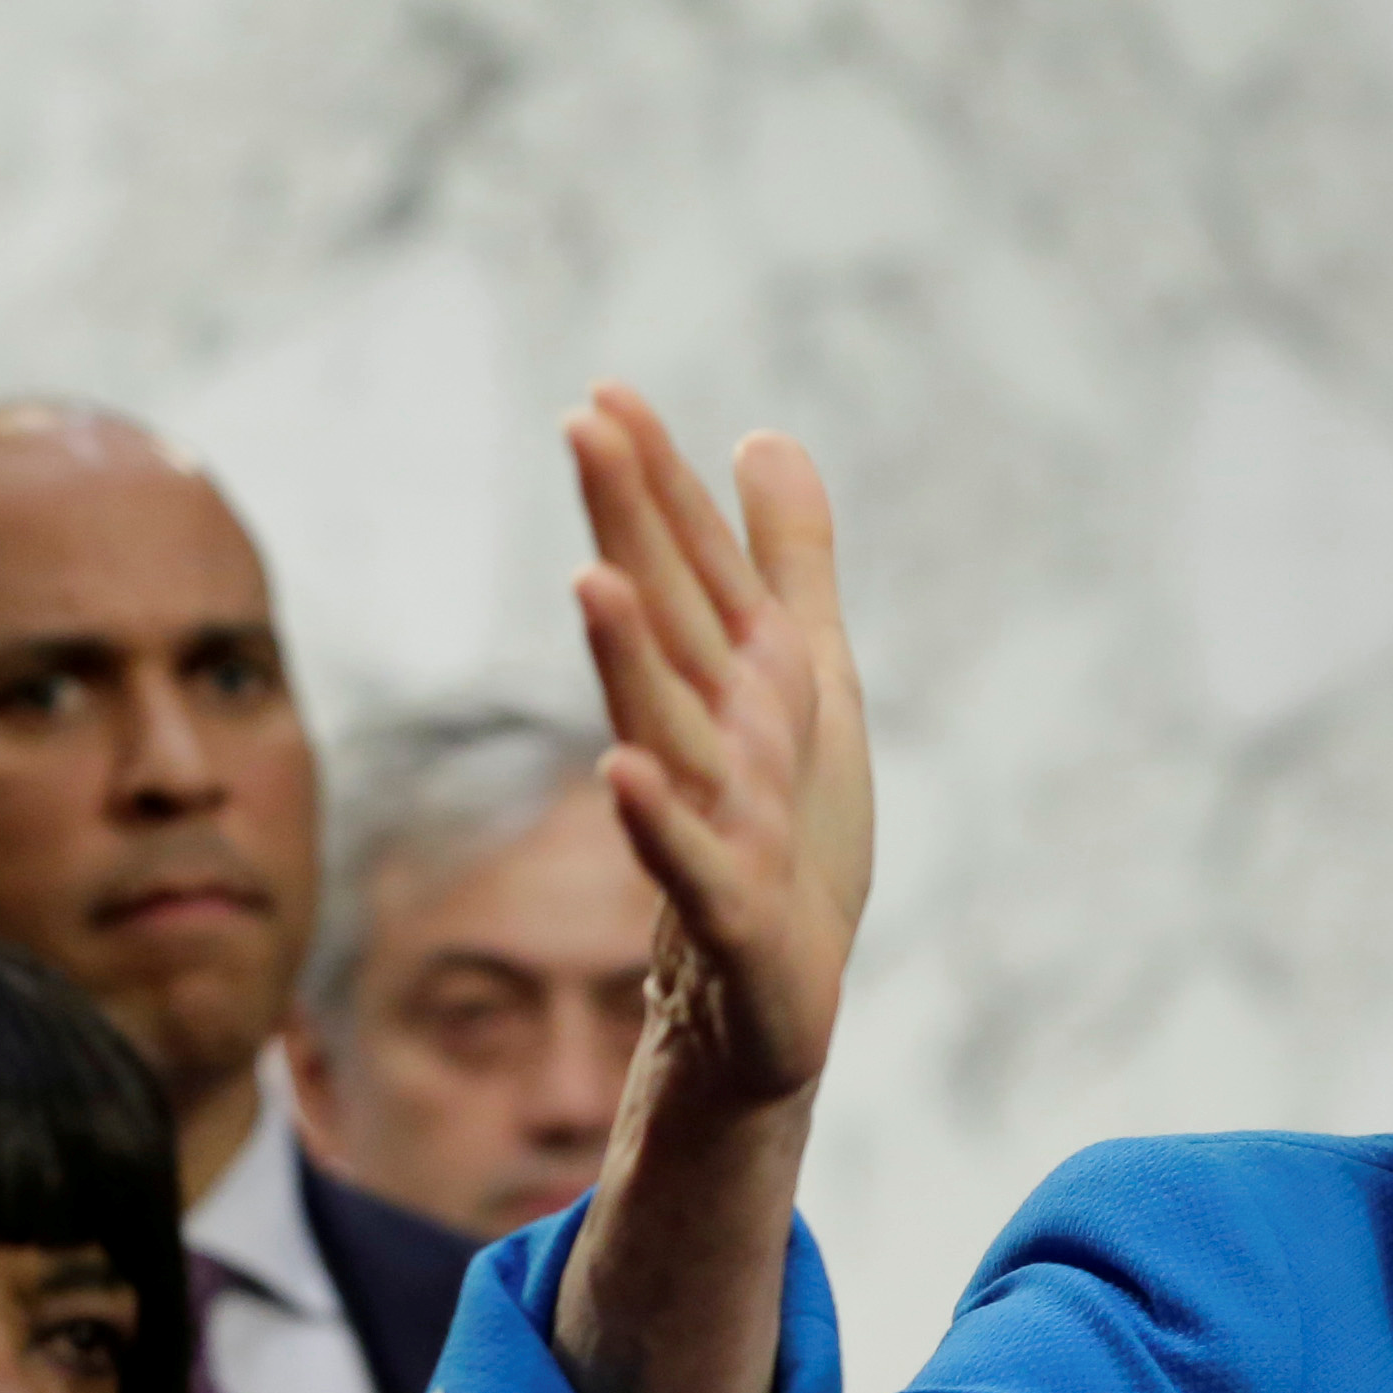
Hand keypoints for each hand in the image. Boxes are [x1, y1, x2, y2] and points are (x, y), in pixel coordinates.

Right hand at [568, 387, 870, 1114]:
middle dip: (630, 530)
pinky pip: (691, 864)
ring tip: (592, 579)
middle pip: (667, 626)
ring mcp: (713, 827)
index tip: (607, 392)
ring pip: (666, 732)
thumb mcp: (808, 683)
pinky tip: (621, 771)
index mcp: (738, 685)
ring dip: (627, 660)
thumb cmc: (785, 839)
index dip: (657, 484)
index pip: (693, 570)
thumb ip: (786, 566)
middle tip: (583, 428)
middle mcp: (709, 741)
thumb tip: (764, 435)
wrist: (773, 1000)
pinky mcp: (733, 917)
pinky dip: (657, 821)